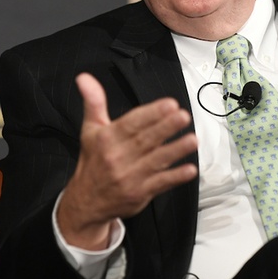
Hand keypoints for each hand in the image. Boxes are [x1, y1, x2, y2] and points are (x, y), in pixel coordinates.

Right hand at [57, 73, 197, 249]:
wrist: (86, 201)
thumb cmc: (93, 160)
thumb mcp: (90, 129)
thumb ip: (93, 102)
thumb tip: (84, 78)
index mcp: (107, 139)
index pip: (131, 123)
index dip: (151, 113)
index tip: (169, 104)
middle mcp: (118, 157)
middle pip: (146, 140)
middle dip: (166, 127)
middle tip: (183, 116)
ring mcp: (130, 177)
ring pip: (156, 161)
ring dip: (175, 150)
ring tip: (192, 139)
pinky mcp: (140, 193)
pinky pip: (160, 184)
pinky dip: (175, 177)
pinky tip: (189, 169)